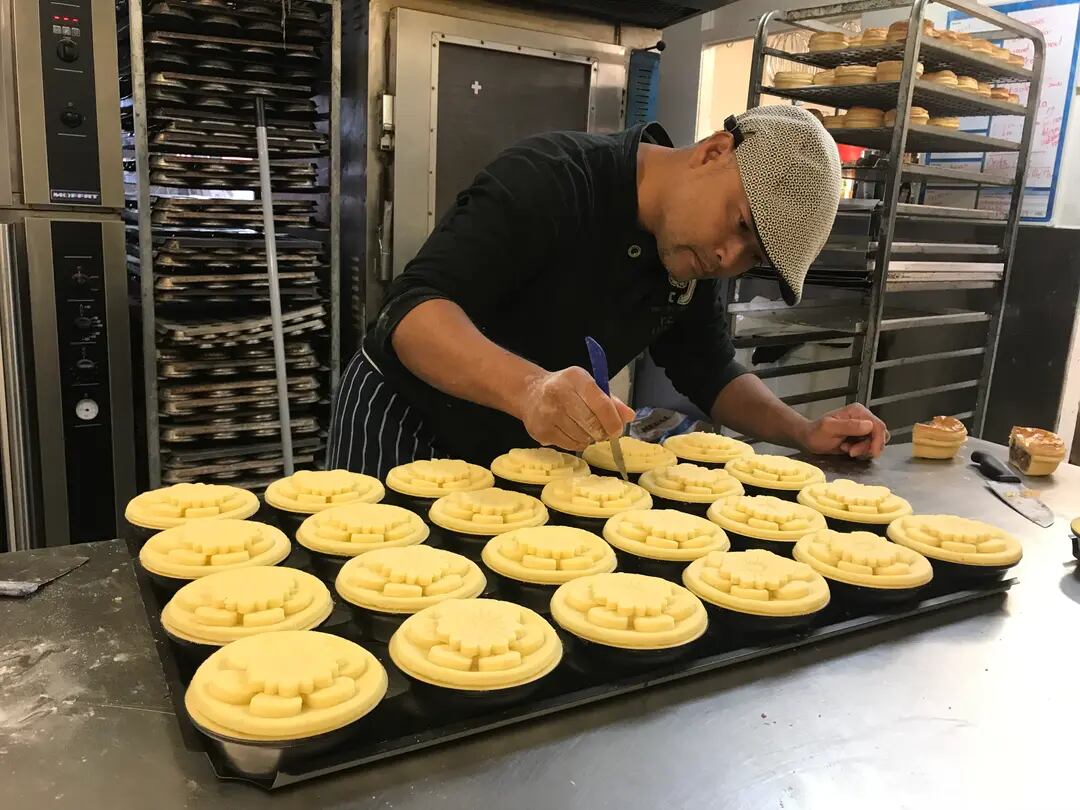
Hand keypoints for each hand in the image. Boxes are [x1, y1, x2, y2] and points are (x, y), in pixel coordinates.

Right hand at [519, 367, 634, 451]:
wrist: (530, 393)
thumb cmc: (566, 389)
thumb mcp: (588, 386)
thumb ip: (610, 401)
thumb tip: (629, 416)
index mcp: (576, 378)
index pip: (601, 404)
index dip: (613, 421)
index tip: (617, 430)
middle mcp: (558, 393)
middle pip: (591, 424)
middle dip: (602, 432)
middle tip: (604, 432)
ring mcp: (547, 414)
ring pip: (582, 437)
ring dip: (590, 438)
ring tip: (585, 429)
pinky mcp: (540, 431)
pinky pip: (570, 445)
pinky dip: (577, 443)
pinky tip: (573, 432)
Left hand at [800, 403, 888, 458]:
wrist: (809, 439)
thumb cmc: (816, 433)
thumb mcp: (829, 428)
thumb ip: (849, 426)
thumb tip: (869, 425)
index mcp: (858, 412)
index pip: (878, 426)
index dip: (878, 440)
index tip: (871, 453)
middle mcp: (863, 418)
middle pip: (880, 435)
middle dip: (868, 447)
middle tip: (851, 452)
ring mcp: (863, 428)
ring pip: (876, 443)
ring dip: (864, 450)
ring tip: (846, 449)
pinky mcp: (861, 438)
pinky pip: (870, 447)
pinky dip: (861, 452)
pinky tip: (847, 450)